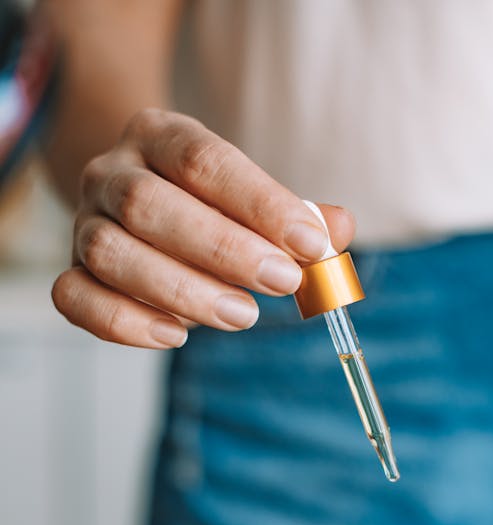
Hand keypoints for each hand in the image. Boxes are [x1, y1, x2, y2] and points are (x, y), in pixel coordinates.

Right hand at [52, 108, 354, 347]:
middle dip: (223, 249)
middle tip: (281, 282)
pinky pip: (76, 299)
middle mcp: (111, 173)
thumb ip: (298, 216)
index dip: (260, 203)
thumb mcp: (255, 199)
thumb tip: (337, 229)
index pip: (204, 161)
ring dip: (182, 291)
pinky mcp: (70, 274)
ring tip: (242, 316)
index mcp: (159, 136)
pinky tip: (175, 336)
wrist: (135, 206)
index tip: (310, 244)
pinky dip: (125, 323)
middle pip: (149, 205)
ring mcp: (85, 224)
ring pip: (112, 254)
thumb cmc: (208, 207)